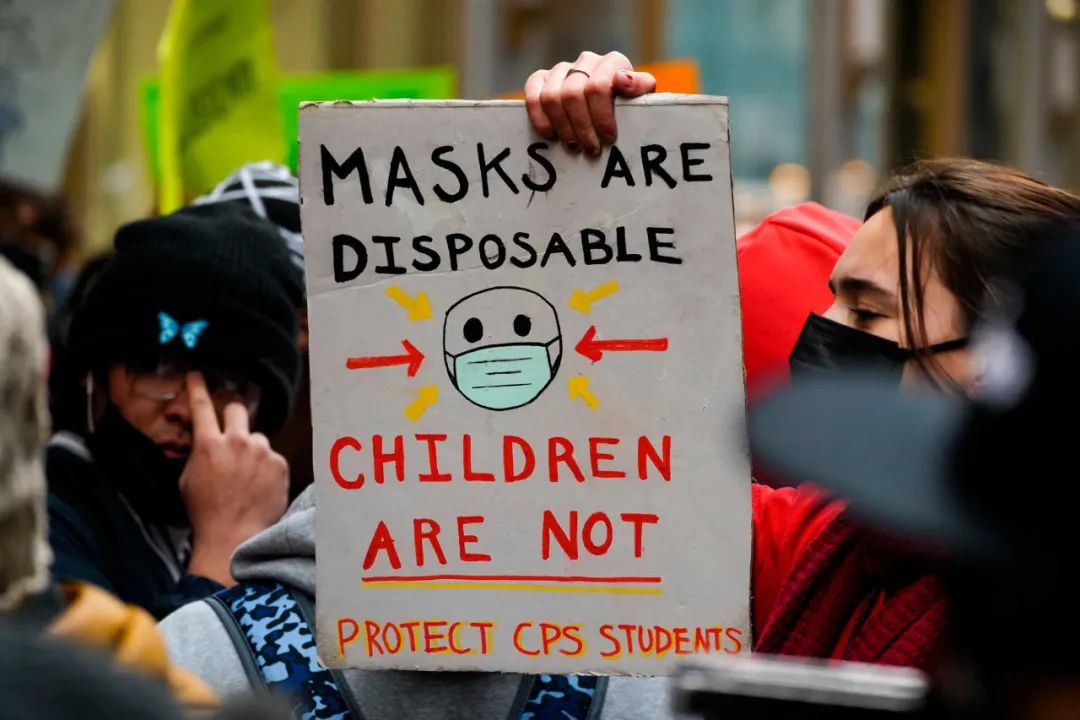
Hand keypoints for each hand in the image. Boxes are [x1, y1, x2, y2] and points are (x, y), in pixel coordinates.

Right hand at [181, 372, 288, 584]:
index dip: (197, 388)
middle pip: (236, 409)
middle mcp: (237, 441)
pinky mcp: (279, 463)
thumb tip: (204, 442)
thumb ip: (199, 454)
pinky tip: (260, 486)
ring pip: (257, 438)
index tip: (197, 375)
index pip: (201, 407)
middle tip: (232, 432)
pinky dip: (267, 468)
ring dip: (252, 450)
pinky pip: (272, 457)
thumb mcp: (188, 479)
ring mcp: (261, 451)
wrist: (233, 535)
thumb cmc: (206, 512)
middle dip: (233, 416)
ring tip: (248, 477)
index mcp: (208, 444)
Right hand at [524, 50, 655, 155]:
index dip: (601, 116)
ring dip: (562, 127)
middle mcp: (587, 60)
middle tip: (591, 149)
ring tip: (574, 146)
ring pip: (552, 96)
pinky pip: (532, 95)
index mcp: (613, 62)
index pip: (599, 86)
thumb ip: (641, 89)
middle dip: (582, 127)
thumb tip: (624, 80)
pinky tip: (551, 135)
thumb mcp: (642, 100)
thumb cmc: (629, 107)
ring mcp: (562, 69)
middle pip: (573, 94)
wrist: (610, 106)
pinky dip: (539, 118)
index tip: (608, 139)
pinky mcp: (541, 79)